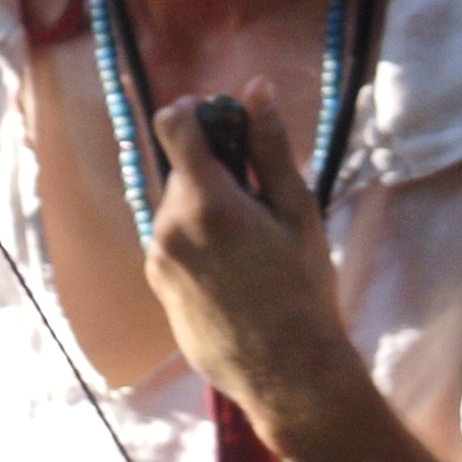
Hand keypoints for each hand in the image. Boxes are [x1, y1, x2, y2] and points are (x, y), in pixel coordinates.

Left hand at [147, 81, 361, 461]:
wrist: (286, 374)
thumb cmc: (303, 290)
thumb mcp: (297, 212)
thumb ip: (270, 147)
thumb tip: (256, 88)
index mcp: (205, 200)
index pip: (173, 125)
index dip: (195, 112)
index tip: (222, 121)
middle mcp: (168, 227)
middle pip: (180, 172)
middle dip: (214, 174)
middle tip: (260, 203)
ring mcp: (158, 262)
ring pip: (178, 212)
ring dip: (207, 213)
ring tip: (253, 249)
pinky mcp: (158, 292)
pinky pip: (175, 248)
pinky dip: (200, 247)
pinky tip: (238, 278)